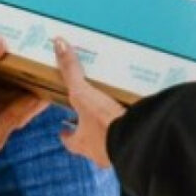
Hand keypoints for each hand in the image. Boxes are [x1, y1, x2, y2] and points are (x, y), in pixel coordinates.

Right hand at [0, 20, 48, 150]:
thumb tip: (1, 46)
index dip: (19, 118)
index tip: (35, 93)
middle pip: (5, 117)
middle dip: (27, 98)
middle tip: (47, 72)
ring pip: (1, 102)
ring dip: (19, 86)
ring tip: (38, 62)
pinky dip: (7, 76)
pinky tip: (15, 55)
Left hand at [54, 37, 124, 166]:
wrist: (135, 141)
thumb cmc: (103, 124)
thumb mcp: (82, 94)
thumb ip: (71, 71)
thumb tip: (58, 43)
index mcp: (82, 142)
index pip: (70, 141)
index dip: (67, 134)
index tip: (64, 128)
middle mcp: (97, 151)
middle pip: (90, 141)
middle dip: (91, 129)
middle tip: (92, 114)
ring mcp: (116, 152)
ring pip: (110, 143)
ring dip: (111, 130)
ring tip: (116, 111)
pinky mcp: (134, 147)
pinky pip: (130, 138)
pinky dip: (131, 129)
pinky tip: (136, 117)